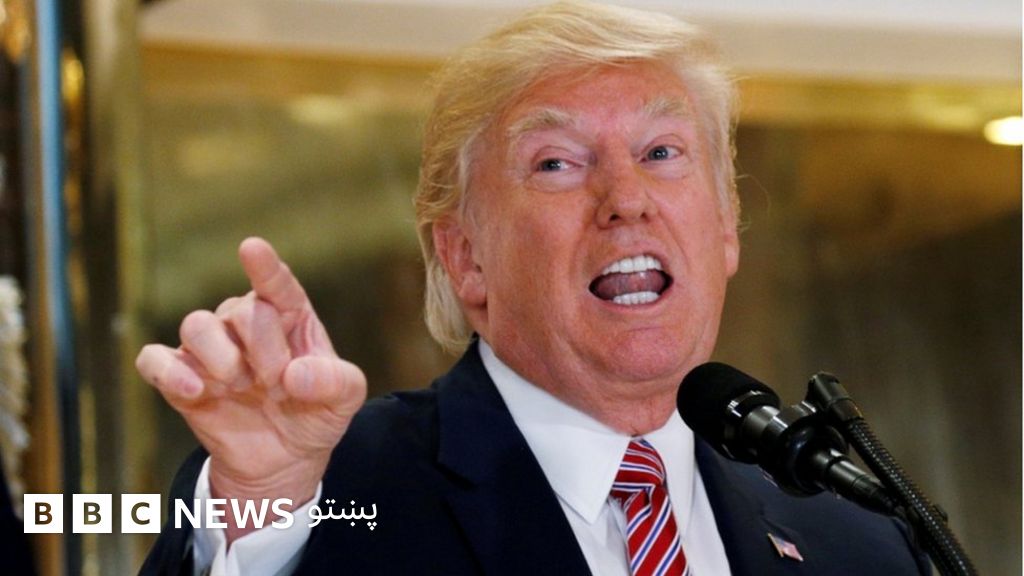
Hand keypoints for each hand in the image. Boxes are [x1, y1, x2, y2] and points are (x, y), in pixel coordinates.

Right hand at [135, 237, 365, 540]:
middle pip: (242, 311)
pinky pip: (155, 359)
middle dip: (265, 352)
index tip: (251, 248)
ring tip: (242, 387)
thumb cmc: (315, 413)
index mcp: (289, 315)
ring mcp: (209, 348)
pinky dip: (170, 372)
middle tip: (279, 386)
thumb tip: (297, 375)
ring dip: (223, 360)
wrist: (283, 458)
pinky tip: (195, 391)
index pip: (276, 284)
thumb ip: (336, 382)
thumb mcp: (345, 400)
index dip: (264, 267)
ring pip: (197, 325)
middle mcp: (245, 322)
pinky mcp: (178, 377)